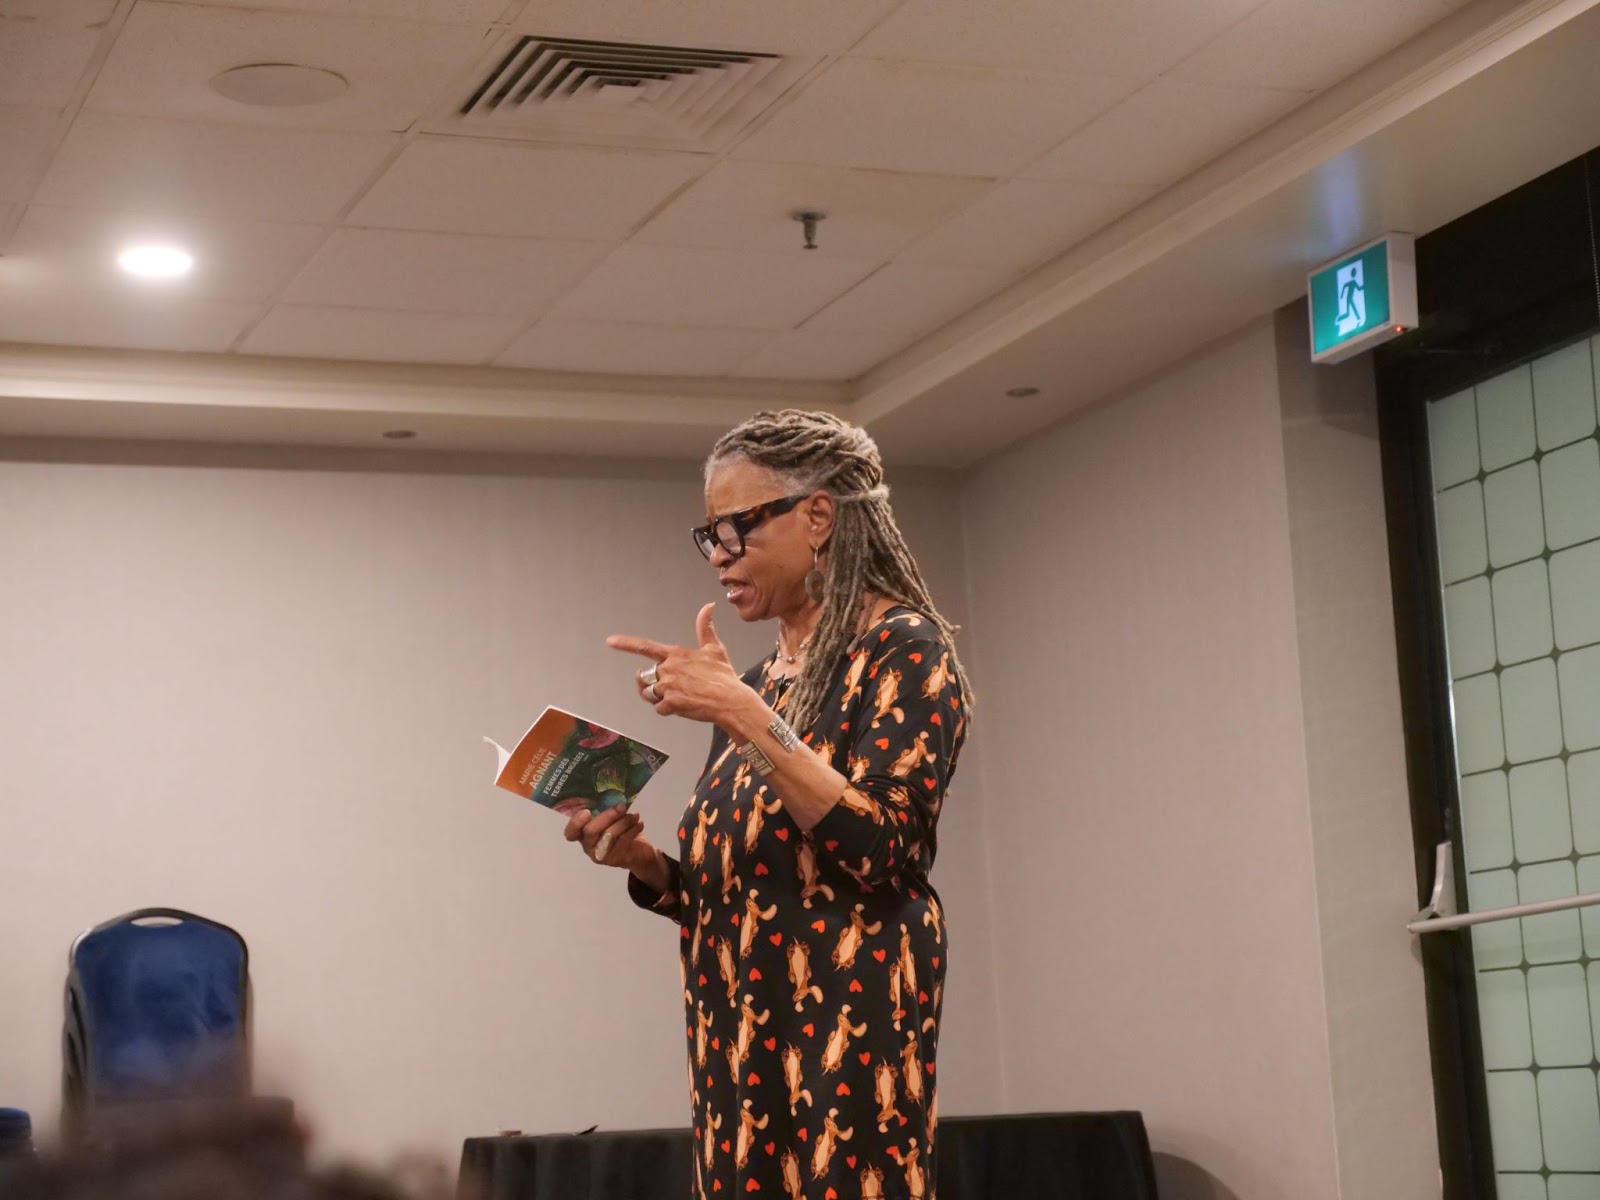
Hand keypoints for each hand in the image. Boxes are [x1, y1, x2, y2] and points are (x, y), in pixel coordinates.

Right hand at [563, 804, 657, 876]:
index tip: (587, 811)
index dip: (575, 823)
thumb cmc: (620, 831)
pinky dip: (633, 829)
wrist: (638, 853)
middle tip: (622, 806)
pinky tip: (639, 823)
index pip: (570, 833)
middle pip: (590, 831)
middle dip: (607, 815)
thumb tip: (610, 792)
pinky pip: (623, 841)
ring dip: (624, 821)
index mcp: (583, 834)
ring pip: (609, 835)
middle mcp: (588, 846)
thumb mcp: (611, 819)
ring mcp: (601, 855)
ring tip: (635, 816)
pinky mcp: (616, 859)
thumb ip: (604, 809)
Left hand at [608, 603, 753, 725]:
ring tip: (674, 695)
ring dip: (656, 695)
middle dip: (652, 681)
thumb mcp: (715, 649)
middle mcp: (668, 669)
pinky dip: (668, 709)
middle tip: (671, 685)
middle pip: (646, 675)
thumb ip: (705, 628)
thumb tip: (709, 606)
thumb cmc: (724, 676)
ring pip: (649, 693)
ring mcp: (668, 687)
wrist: (731, 701)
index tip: (610, 641)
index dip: (625, 643)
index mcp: (676, 654)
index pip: (645, 647)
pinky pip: (659, 708)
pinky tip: (682, 706)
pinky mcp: (671, 704)